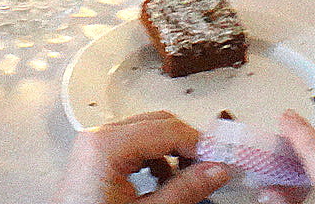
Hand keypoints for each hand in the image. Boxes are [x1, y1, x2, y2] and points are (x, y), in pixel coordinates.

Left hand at [53, 110, 232, 203]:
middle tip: (210, 167)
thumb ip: (184, 190)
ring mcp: (94, 145)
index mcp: (107, 146)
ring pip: (147, 133)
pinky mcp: (96, 156)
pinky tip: (163, 183)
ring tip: (188, 179)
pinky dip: (154, 160)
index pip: (168, 129)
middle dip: (187, 145)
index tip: (220, 160)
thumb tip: (215, 171)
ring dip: (171, 153)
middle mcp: (98, 137)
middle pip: (158, 123)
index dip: (199, 144)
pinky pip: (133, 146)